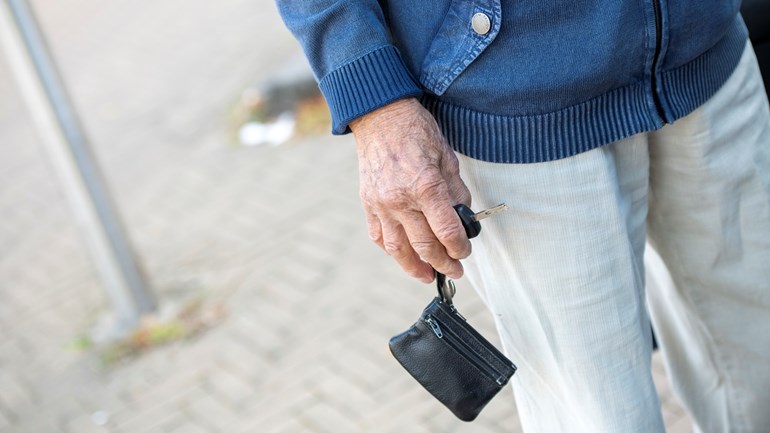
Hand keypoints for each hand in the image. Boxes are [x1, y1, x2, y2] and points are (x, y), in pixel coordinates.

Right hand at [350, 98, 471, 282]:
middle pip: (425, 245)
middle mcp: (401, 200)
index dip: (460, 248)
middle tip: (454, 271)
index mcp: (426, 187)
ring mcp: (381, 204)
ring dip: (415, 267)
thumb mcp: (447, 157)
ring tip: (427, 276)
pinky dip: (392, 250)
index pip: (447, 231)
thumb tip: (463, 216)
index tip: (465, 252)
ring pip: (398, 249)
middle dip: (443, 263)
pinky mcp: (368, 204)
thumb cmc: (416, 132)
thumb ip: (456, 191)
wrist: (380, 117)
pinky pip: (379, 236)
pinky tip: (403, 256)